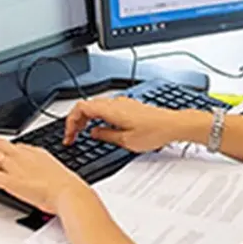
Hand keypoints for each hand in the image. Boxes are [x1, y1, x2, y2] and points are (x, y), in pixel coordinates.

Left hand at [0, 138, 92, 214]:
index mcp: (34, 151)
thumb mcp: (54, 168)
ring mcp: (14, 167)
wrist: (66, 192)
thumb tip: (42, 173)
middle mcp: (22, 155)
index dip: (10, 155)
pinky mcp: (9, 181)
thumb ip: (43, 167)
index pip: (15, 145)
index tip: (12, 165)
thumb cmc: (65, 185)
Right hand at [64, 97, 180, 152]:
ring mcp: (123, 102)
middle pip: (87, 105)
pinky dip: (98, 117)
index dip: (70, 121)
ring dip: (87, 119)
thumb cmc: (154, 132)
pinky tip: (101, 128)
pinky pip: (107, 108)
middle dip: (76, 121)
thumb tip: (94, 133)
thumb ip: (106, 135)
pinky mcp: (129, 106)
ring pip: (96, 106)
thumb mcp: (126, 141)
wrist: (173, 125)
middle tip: (73, 136)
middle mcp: (116, 102)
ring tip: (84, 133)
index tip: (69, 135)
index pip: (81, 108)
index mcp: (111, 109)